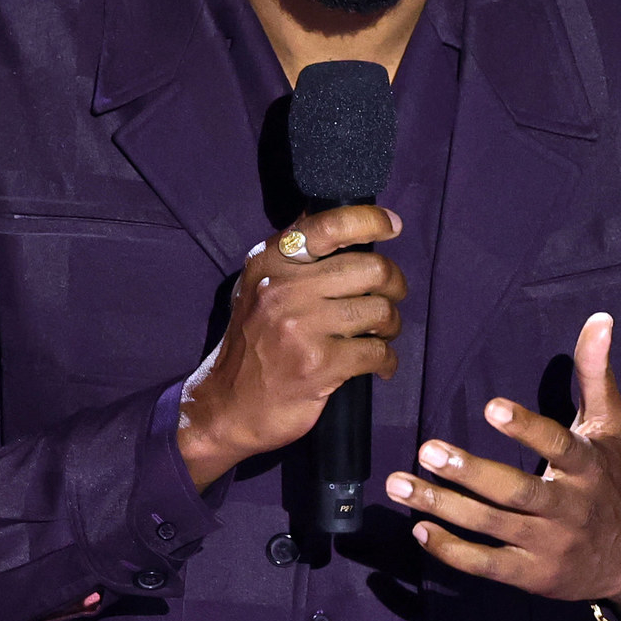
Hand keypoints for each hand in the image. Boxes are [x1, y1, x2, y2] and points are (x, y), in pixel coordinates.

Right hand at [177, 205, 407, 488]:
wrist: (226, 406)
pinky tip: (381, 364)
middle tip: (392, 296)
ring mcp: (300, 327)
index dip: (369, 220)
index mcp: (269, 263)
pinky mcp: (319, 365)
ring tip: (383, 334)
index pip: (328, 226)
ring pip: (379, 310)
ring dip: (391, 324)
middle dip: (394, 283)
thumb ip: (293, 255)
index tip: (392, 225)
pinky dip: (388, 359)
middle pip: (370, 268)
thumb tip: (337, 215)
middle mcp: (283, 289)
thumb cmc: (251, 344)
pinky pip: (377, 351)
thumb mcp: (258, 287)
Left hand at [385, 312, 620, 611]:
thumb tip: (600, 319)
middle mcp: (568, 508)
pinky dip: (451, 550)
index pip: (558, 445)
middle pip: (515, 491)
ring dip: (442, 507)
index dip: (526, 428)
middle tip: (426, 449)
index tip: (491, 407)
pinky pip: (486, 565)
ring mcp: (548, 545)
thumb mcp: (610, 429)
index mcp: (588, 467)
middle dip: (469, 472)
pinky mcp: (532, 575)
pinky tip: (419, 528)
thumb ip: (596, 375)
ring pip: (491, 527)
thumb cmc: (613, 482)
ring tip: (399, 485)